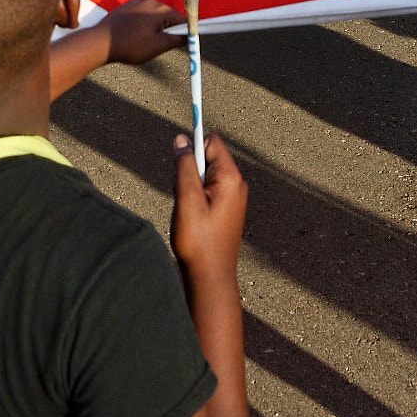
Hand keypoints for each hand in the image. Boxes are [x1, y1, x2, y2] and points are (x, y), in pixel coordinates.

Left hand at [103, 0, 185, 63]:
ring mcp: (137, 2)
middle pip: (168, 16)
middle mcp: (150, 1)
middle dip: (167, 30)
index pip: (181, 18)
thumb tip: (189, 36)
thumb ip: (178, 39)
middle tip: (159, 46)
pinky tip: (135, 36)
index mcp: (160, 9)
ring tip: (143, 42)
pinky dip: (143, 25)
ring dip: (154, 28)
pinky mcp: (127, 6)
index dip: (184, 31)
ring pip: (154, 16)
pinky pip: (142, 14)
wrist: (100, 42)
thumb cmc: (130, 45)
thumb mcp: (158, 46)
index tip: (182, 42)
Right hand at [171, 133, 246, 275]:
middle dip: (190, 170)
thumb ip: (184, 166)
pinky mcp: (228, 208)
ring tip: (188, 211)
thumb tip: (182, 139)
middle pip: (208, 158)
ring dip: (190, 186)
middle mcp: (236, 184)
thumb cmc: (198, 240)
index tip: (180, 167)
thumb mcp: (186, 198)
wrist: (210, 276)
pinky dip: (195, 198)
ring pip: (205, 175)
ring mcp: (233, 197)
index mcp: (230, 178)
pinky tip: (192, 218)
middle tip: (184, 197)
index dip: (193, 148)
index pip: (212, 142)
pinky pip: (208, 190)